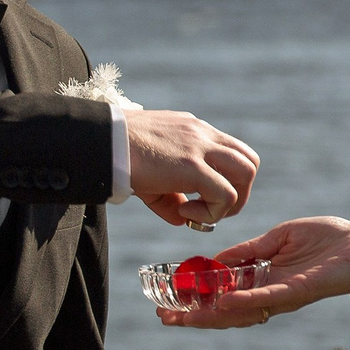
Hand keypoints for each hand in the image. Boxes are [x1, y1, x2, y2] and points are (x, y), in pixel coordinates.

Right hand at [124, 109, 261, 229]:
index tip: (199, 197)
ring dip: (230, 201)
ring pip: (246, 173)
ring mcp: (201, 147)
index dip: (225, 180)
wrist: (100, 143)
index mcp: (193, 131)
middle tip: (211, 209)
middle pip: (249, 161)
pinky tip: (184, 212)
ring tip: (200, 212)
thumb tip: (182, 219)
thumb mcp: (149, 173)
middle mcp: (203, 134)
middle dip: (238, 192)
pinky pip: (225, 194)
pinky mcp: (193, 166)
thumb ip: (170, 196)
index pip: (231, 152)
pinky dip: (211, 211)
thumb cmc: (116, 154)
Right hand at [157, 215, 349, 329]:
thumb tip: (217, 260)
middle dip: (194, 317)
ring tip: (183, 317)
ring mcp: (285, 296)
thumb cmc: (330, 238)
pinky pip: (268, 299)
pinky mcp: (301, 290)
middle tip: (165, 318)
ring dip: (211, 316)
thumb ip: (249, 251)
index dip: (196, 303)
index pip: (223, 298)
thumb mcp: (279, 237)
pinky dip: (244, 302)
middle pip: (226, 313)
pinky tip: (222, 303)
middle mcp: (271, 295)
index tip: (169, 304)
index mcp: (264, 281)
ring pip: (241, 312)